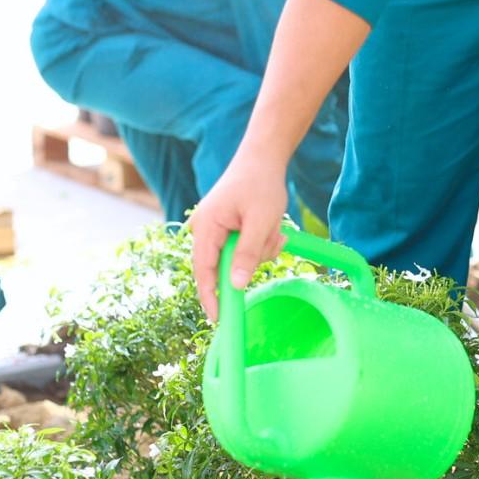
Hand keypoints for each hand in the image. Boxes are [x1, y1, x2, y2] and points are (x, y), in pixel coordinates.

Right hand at [189, 152, 289, 322]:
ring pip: (242, 259)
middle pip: (226, 266)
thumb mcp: (261, 221)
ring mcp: (216, 231)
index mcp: (206, 228)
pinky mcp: (228, 230)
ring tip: (273, 225)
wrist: (264, 158)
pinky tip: (272, 225)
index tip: (218, 320)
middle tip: (273, 237)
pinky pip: (246, 249)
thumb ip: (248, 254)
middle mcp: (205, 231)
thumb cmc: (261, 184)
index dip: (211, 297)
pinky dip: (262, 242)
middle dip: (254, 257)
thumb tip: (237, 286)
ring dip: (263, 248)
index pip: (204, 271)